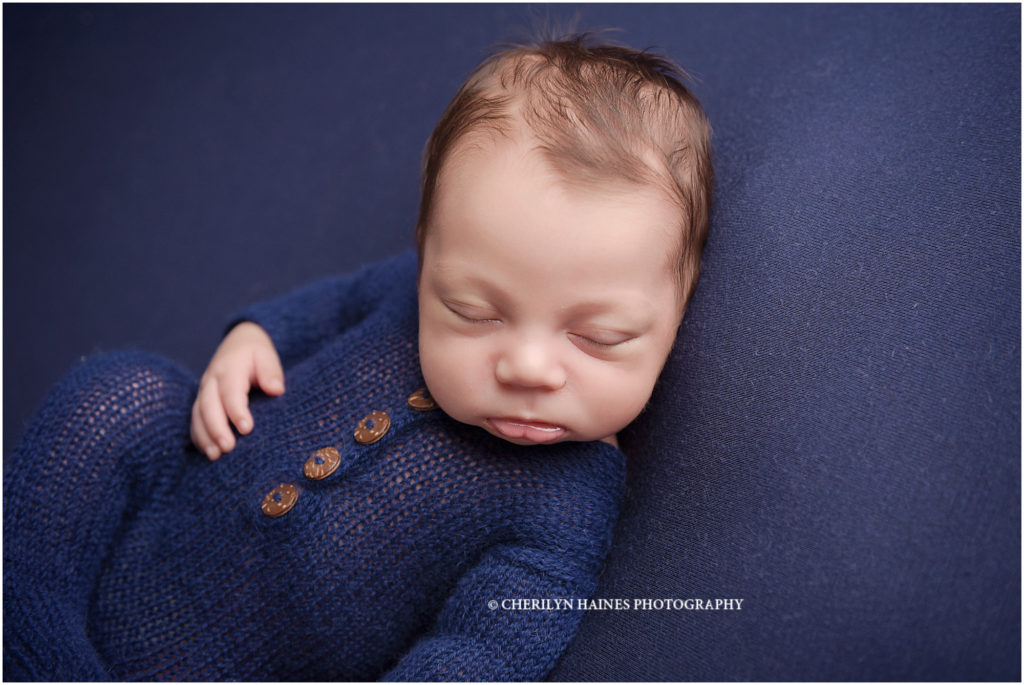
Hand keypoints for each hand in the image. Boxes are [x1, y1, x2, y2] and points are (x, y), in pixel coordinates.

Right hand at [191, 322, 283, 459]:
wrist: (237, 342)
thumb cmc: (255, 353)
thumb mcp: (266, 355)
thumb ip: (271, 371)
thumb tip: (276, 390)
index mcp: (229, 368)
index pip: (230, 391)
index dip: (236, 411)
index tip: (247, 429)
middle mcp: (211, 380)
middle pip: (208, 406)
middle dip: (216, 428)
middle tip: (228, 448)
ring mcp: (203, 391)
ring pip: (198, 415)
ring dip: (205, 436)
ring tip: (215, 456)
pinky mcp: (201, 401)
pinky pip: (195, 420)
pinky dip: (199, 436)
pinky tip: (208, 452)